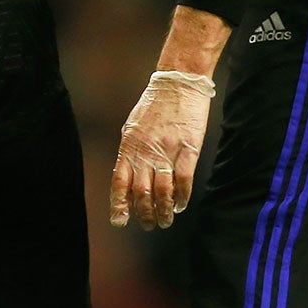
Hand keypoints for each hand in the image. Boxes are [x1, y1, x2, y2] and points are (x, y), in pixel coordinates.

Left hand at [111, 69, 216, 229]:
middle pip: (141, 192)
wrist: (178, 82)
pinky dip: (182, 197)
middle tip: (149, 224)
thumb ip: (130, 152)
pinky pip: (184, 180)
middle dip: (144, 214)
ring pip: (162, 191)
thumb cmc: (155, 105)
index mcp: (129, 146)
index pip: (120, 182)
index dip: (119, 205)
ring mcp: (167, 150)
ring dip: (163, 211)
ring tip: (165, 220)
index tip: (120, 222)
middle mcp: (145, 151)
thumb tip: (128, 179)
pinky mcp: (188, 148)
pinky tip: (181, 205)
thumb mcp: (133, 127)